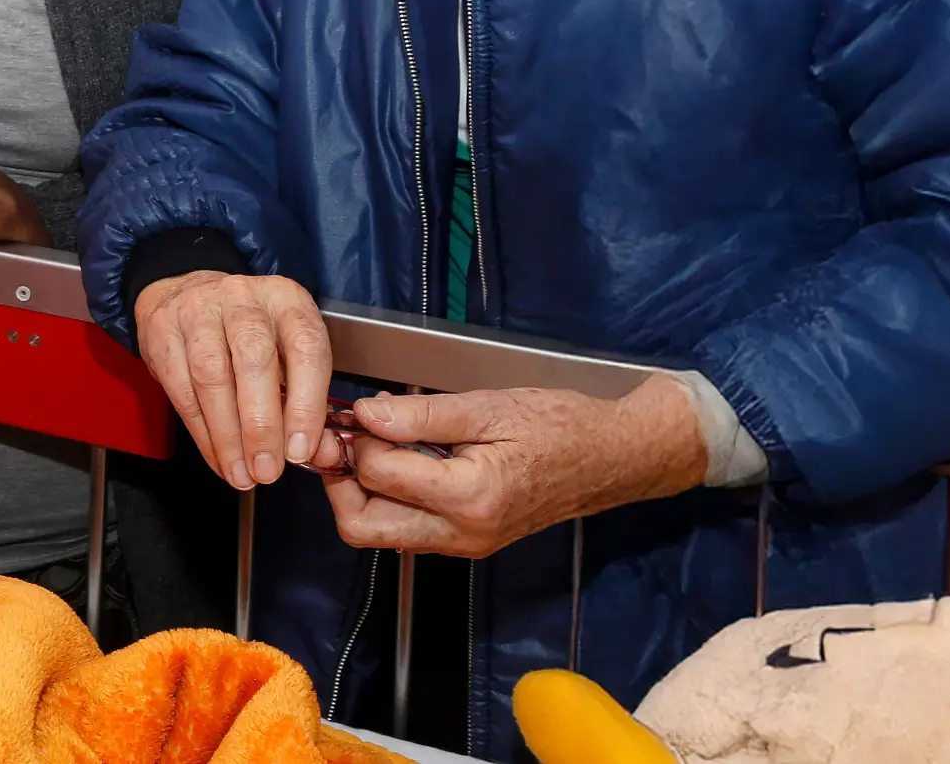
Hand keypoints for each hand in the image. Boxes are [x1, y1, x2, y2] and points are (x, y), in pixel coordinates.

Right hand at [133, 270, 336, 489]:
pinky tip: (218, 457)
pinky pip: (182, 389)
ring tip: (240, 473)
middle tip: (267, 470)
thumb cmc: (246, 331)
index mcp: (286, 300)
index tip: (301, 450)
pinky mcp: (163, 331)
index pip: (306, 349)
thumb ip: (304, 399)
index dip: (306, 404)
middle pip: (254, 360)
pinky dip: (202, 433)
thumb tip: (314, 453)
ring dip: (228, 435)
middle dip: (261, 426)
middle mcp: (242, 298)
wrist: (186, 292)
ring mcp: (198, 310)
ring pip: (212, 377)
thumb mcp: (285, 349)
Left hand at [320, 377, 707, 557]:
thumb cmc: (560, 425)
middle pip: (363, 527)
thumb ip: (420, 414)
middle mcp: (462, 533)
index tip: (354, 411)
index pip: (378, 475)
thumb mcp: (488, 406)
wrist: (610, 458)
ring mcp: (464, 544)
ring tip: (366, 446)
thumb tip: (364, 416)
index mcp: (469, 497)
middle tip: (340, 440)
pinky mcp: (467, 542)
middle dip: (339, 483)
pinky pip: (407, 531)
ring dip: (360, 493)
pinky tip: (396, 461)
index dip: (355, 439)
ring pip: (381, 533)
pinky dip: (388, 500)